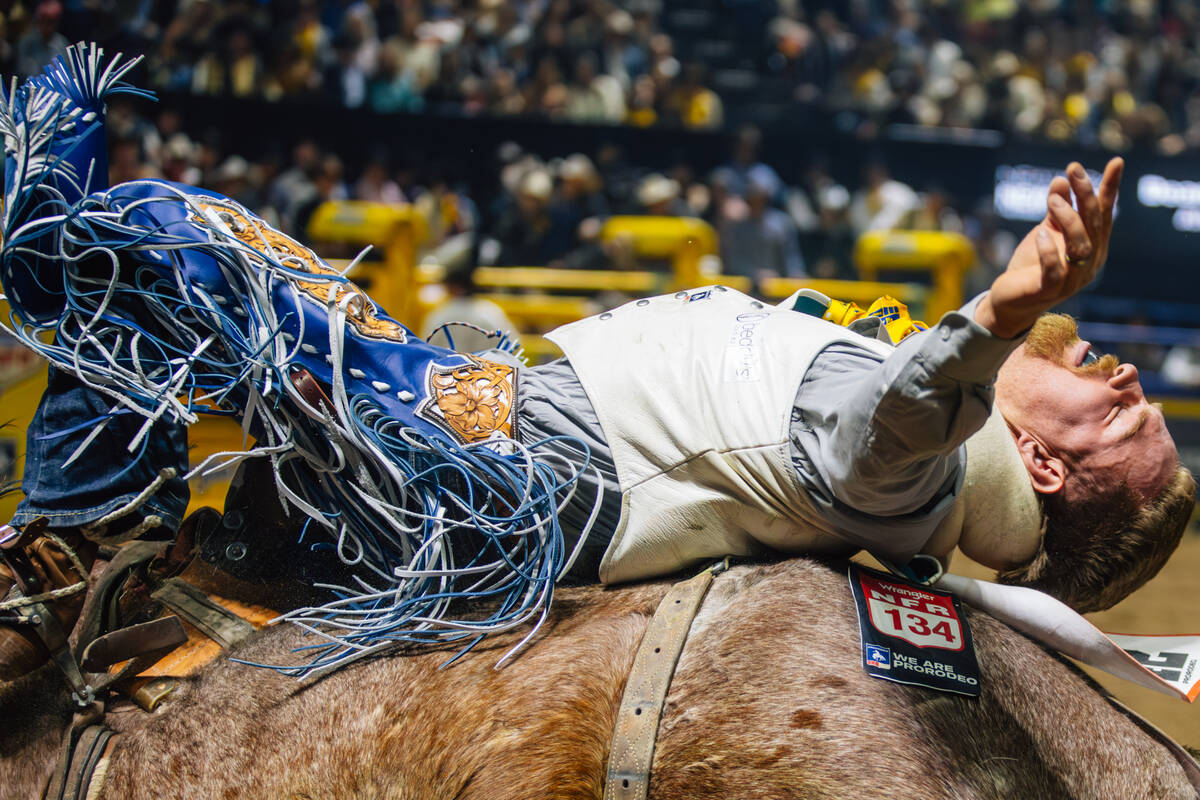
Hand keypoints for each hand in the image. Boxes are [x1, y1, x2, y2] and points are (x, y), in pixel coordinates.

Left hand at [974, 158, 1122, 338]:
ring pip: (1080, 245)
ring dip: (1068, 219)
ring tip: (1053, 201)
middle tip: (1073, 171)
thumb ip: (1056, 208)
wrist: (1010, 301)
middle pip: (1094, 225)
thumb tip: (1061, 180)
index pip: (1103, 214)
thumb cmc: (1032, 265)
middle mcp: (1089, 262)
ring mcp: (1072, 279)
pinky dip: (1048, 250)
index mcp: (1093, 246)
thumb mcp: (1046, 231)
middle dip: (1086, 195)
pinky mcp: (1049, 290)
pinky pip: (1054, 269)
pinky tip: (1039, 233)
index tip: (1116, 161)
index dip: (1110, 189)